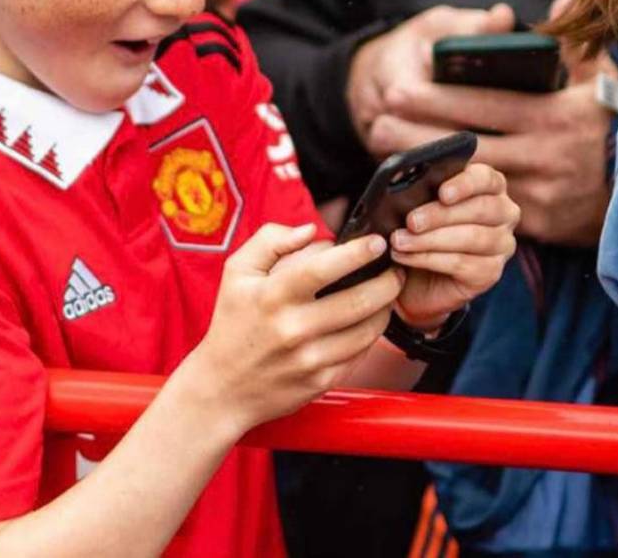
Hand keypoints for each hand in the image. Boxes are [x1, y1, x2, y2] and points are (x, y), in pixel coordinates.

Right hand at [188, 223, 403, 434]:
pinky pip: (359, 354)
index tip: (377, 242)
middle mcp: (293, 328)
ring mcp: (309, 358)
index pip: (323, 268)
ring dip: (386, 308)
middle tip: (395, 269)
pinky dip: (371, 335)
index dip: (357, 253)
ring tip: (387, 293)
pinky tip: (368, 321)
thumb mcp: (237, 272)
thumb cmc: (231, 323)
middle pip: (358, 300)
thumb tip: (311, 231)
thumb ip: (271, 240)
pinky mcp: (321, 382)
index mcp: (273, 295)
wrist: (222, 386)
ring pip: (367, 330)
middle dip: (387, 281)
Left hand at [368, 0, 615, 245]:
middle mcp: (548, 154)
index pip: (484, 104)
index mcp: (556, 113)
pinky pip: (476, 210)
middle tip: (375, 121)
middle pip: (466, 144)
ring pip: (465, 180)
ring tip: (381, 151)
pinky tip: (410, 186)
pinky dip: (441, 200)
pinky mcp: (532, 222)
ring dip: (420, 168)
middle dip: (415, 134)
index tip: (394, 90)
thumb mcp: (592, 78)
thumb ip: (572, 40)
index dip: (436, 99)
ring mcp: (540, 191)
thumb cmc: (592, 124)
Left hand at [390, 163, 518, 329]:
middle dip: (440, 215)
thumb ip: (414, 184)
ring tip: (400, 241)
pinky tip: (406, 256)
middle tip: (410, 221)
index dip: (465, 184)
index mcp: (488, 186)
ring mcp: (502, 244)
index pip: (486, 178)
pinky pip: (462, 263)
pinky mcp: (491, 272)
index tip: (442, 194)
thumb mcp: (412, 202)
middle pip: (481, 208)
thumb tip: (398, 169)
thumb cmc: (416, 228)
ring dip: (430, 239)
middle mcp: (503, 213)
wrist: (412, 275)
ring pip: (472, 237)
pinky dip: (429, 259)